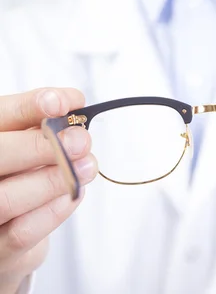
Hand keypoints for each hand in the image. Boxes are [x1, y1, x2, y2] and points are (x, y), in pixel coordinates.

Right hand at [0, 88, 96, 292]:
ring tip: (87, 167)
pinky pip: (22, 231)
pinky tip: (75, 193)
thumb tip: (74, 104)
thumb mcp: (28, 138)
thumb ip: (45, 121)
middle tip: (82, 140)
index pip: (1, 114)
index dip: (32, 105)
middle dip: (43, 146)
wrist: (7, 225)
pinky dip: (54, 210)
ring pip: (7, 197)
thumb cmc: (20, 170)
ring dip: (54, 180)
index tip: (66, 103)